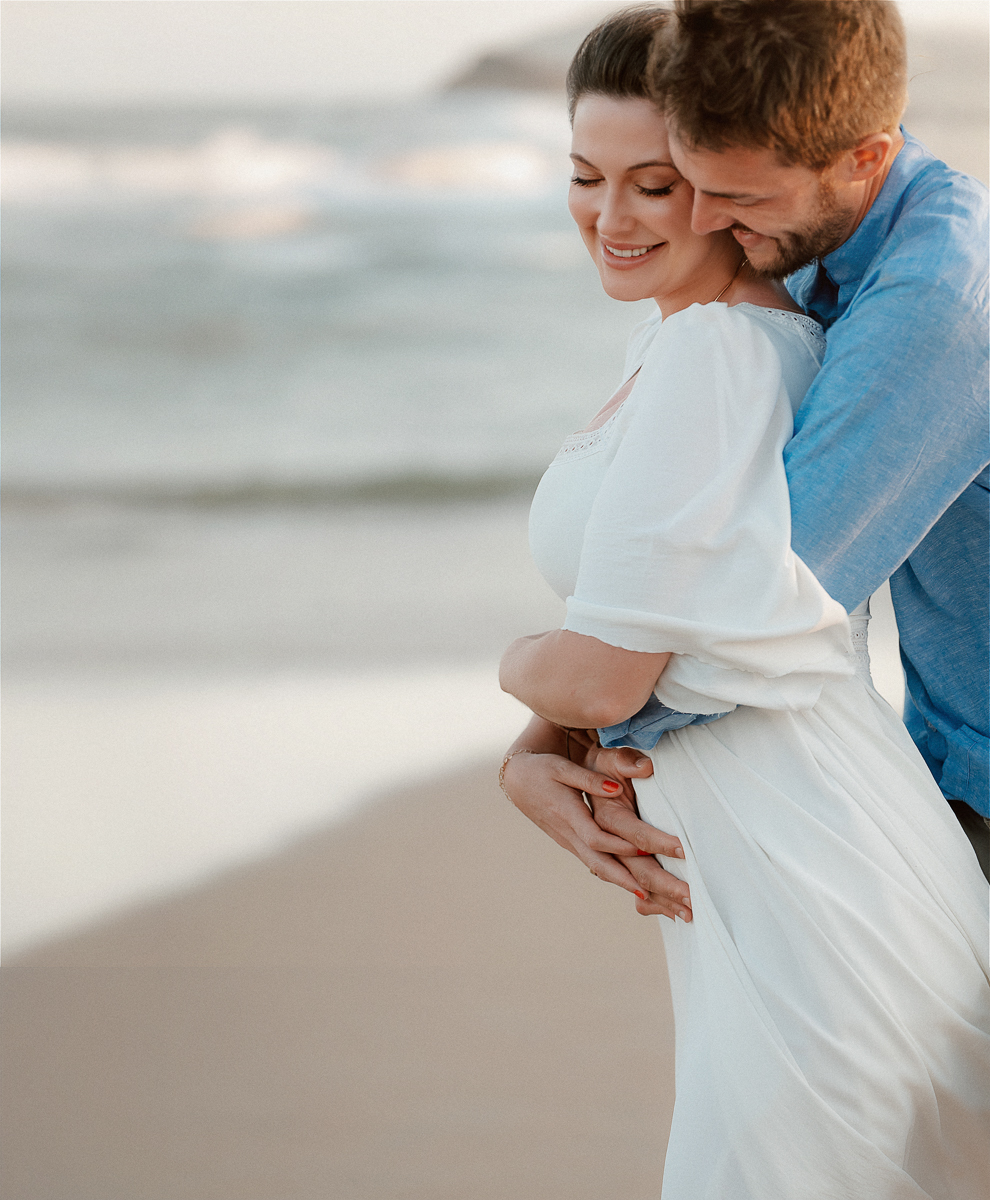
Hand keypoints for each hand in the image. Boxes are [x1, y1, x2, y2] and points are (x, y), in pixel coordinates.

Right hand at [501, 736, 691, 920]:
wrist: (518, 782)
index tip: (645, 850)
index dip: (619, 845)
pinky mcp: (572, 844)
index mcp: (568, 814)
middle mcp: (569, 834)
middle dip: (626, 879)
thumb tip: (615, 788)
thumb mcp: (563, 768)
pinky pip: (595, 863)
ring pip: (598, 867)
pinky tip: (634, 883)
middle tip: (652, 893)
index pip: (595, 837)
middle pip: (599, 863)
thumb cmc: (542, 770)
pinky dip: (615, 876)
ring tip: (651, 896)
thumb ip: (590, 779)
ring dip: (624, 883)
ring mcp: (569, 842)